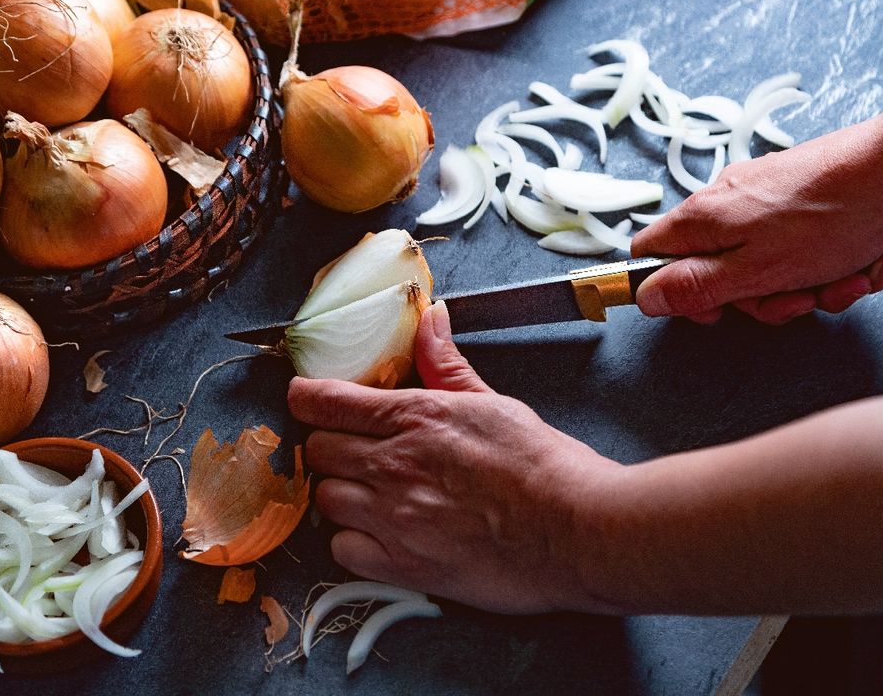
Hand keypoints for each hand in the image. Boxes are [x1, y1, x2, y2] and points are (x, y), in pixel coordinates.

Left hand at [287, 302, 618, 613]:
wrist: (578, 531)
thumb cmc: (544, 467)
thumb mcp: (493, 402)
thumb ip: (446, 364)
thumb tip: (429, 317)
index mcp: (417, 417)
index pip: (326, 402)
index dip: (306, 397)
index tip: (304, 398)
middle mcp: (395, 465)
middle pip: (317, 450)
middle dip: (328, 446)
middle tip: (354, 449)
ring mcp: (395, 518)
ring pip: (324, 499)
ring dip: (341, 492)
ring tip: (372, 492)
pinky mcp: (403, 565)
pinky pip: (341, 550)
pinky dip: (352, 541)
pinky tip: (381, 533)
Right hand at [631, 107, 882, 324]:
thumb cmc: (829, 215)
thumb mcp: (753, 271)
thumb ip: (695, 287)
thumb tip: (646, 298)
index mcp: (701, 218)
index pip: (649, 254)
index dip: (671, 290)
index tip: (711, 308)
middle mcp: (724, 202)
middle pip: (715, 268)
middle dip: (760, 297)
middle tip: (793, 299)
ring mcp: (762, 198)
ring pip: (762, 263)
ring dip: (804, 285)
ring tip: (839, 280)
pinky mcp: (797, 197)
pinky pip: (795, 247)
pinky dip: (826, 264)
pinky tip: (855, 264)